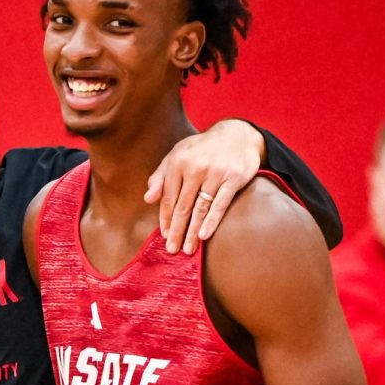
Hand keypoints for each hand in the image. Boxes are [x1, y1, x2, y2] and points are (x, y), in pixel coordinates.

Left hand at [145, 119, 263, 254]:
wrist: (236, 135)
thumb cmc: (202, 149)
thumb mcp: (177, 155)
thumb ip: (160, 177)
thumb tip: (148, 198)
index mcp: (178, 162)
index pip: (168, 197)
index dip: (165, 218)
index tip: (164, 235)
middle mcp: (195, 167)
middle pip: (183, 206)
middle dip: (176, 230)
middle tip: (172, 249)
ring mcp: (216, 173)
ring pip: (200, 208)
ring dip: (193, 231)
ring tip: (188, 249)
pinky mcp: (234, 178)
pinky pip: (220, 204)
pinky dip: (212, 221)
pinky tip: (204, 236)